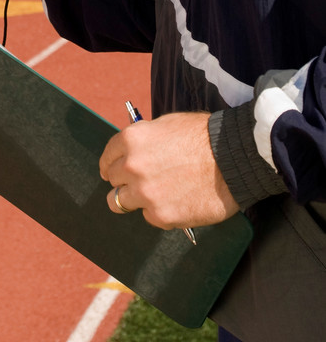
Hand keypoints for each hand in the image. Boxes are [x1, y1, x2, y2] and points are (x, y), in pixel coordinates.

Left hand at [98, 112, 238, 228]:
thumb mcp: (166, 125)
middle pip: (113, 180)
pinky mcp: (161, 216)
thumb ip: (144, 140)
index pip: (108, 156)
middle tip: (137, 183)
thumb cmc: (204, 137)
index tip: (112, 171)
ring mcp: (145, 193)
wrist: (233, 157)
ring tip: (149, 198)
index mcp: (131, 139)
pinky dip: (159, 211)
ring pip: (121, 202)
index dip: (111, 164)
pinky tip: (175, 202)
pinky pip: (149, 216)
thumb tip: (133, 152)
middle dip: (123, 180)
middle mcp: (132, 166)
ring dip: (133, 200)